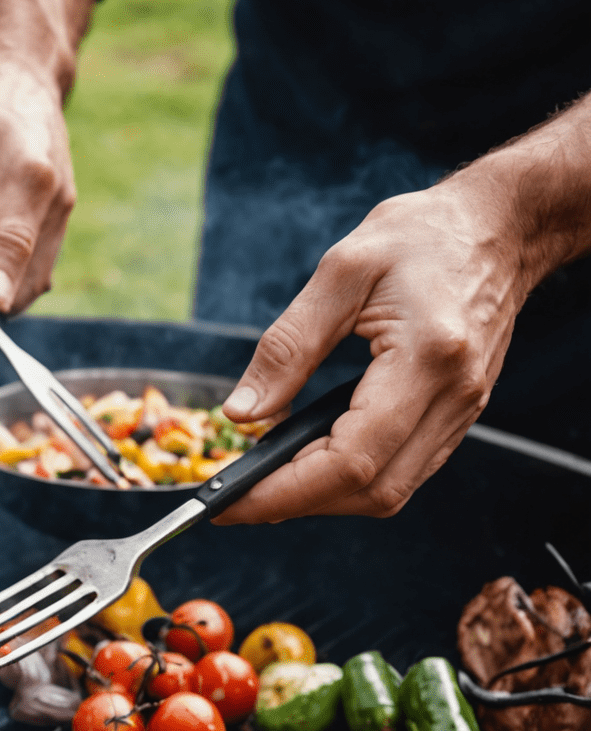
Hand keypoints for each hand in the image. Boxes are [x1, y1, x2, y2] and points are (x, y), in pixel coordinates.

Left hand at [213, 179, 525, 523]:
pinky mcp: (458, 416)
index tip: (230, 501)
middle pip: (371, 490)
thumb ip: (288, 346)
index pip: (351, 460)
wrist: (499, 227)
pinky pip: (401, 472)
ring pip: (387, 492)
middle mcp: (454, 397)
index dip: (285, 492)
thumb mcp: (341, 272)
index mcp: (427, 358)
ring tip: (267, 480)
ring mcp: (462, 412)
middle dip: (296, 503)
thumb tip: (241, 414)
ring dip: (322, 498)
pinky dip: (349, 480)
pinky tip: (310, 461)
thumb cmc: (422, 236)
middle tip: (236, 497)